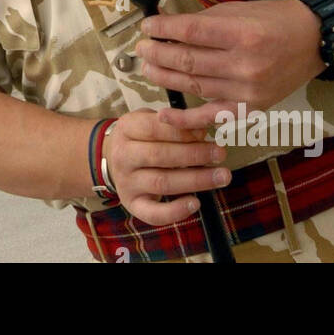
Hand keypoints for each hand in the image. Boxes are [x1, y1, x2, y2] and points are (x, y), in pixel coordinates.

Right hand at [103, 109, 228, 225]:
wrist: (112, 159)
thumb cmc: (141, 137)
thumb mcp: (151, 121)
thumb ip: (175, 125)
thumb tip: (202, 131)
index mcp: (127, 129)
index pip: (154, 128)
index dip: (182, 131)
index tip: (207, 133)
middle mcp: (123, 156)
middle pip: (160, 155)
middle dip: (194, 155)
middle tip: (220, 153)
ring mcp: (126, 182)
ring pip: (162, 183)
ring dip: (195, 180)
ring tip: (221, 176)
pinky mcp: (132, 204)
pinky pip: (153, 213)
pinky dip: (175, 211)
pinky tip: (196, 203)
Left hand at [136, 0, 326, 128]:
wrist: (312, 40)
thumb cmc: (272, 20)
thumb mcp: (237, 11)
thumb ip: (202, 21)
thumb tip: (164, 27)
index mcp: (242, 33)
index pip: (190, 32)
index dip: (163, 30)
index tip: (146, 28)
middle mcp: (246, 64)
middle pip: (188, 61)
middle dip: (158, 54)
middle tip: (141, 49)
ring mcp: (248, 91)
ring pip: (194, 86)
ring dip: (165, 78)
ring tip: (147, 69)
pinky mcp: (251, 109)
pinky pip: (211, 117)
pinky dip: (186, 119)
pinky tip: (164, 113)